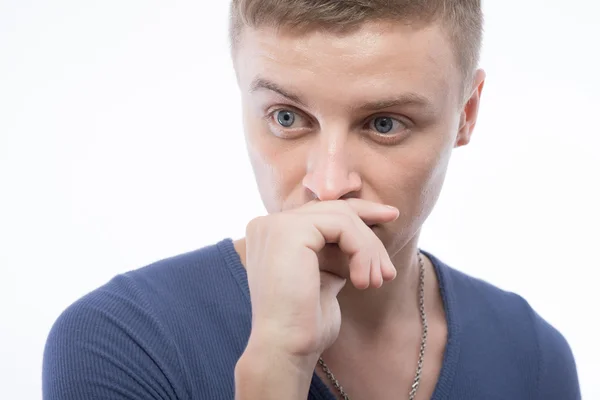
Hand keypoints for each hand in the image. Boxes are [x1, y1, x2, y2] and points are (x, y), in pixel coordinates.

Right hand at [243, 199, 398, 362]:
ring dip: (369, 249)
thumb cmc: (304, 323)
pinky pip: (341, 225)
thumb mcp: (324, 277)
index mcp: (272, 234)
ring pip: (342, 217)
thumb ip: (335, 252)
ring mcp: (276, 225)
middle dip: (370, 232)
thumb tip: (362, 237)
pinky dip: (362, 250)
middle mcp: (268, 224)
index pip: (322, 212)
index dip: (359, 212)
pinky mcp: (288, 231)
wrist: (285, 348)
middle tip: (389, 269)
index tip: (390, 217)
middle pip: (334, 209)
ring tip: (378, 281)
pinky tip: (363, 281)